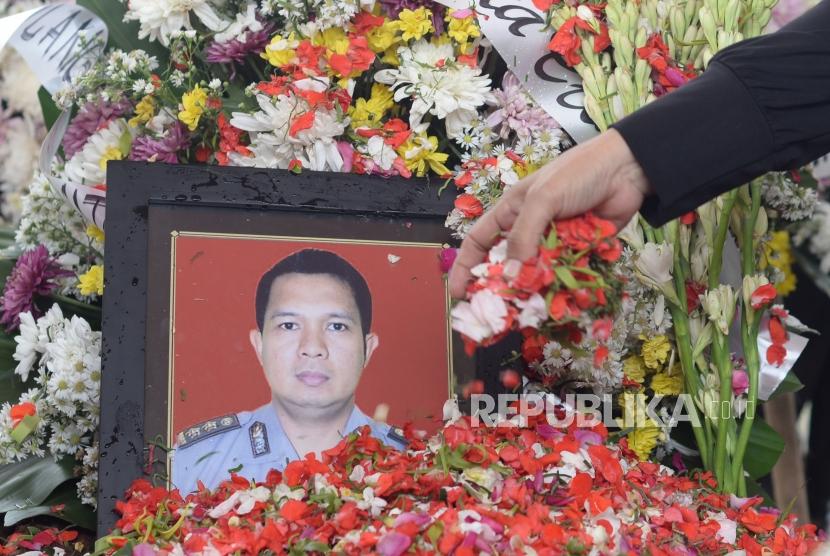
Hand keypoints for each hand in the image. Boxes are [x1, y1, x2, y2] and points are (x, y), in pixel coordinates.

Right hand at [448, 129, 651, 297]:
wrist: (627, 169)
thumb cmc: (578, 173)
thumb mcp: (542, 200)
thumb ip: (524, 237)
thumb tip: (511, 276)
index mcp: (511, 212)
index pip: (479, 242)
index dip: (466, 267)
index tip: (458, 292)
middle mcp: (529, 230)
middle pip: (507, 265)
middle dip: (500, 288)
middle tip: (495, 314)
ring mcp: (554, 243)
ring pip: (536, 275)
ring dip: (533, 293)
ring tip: (528, 314)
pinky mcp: (578, 253)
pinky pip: (564, 277)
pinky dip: (561, 289)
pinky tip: (559, 303)